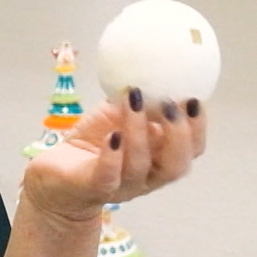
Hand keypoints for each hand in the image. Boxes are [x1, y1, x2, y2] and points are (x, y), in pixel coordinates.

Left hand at [20, 88, 207, 223]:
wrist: (58, 172)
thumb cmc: (96, 141)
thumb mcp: (120, 114)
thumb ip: (141, 100)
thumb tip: (156, 68)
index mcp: (160, 158)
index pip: (191, 150)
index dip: (198, 128)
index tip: (194, 99)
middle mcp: (147, 176)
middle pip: (176, 166)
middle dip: (179, 135)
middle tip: (170, 104)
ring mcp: (121, 185)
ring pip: (140, 165)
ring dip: (139, 130)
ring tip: (134, 99)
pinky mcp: (93, 187)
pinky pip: (107, 176)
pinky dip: (112, 155)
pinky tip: (112, 134)